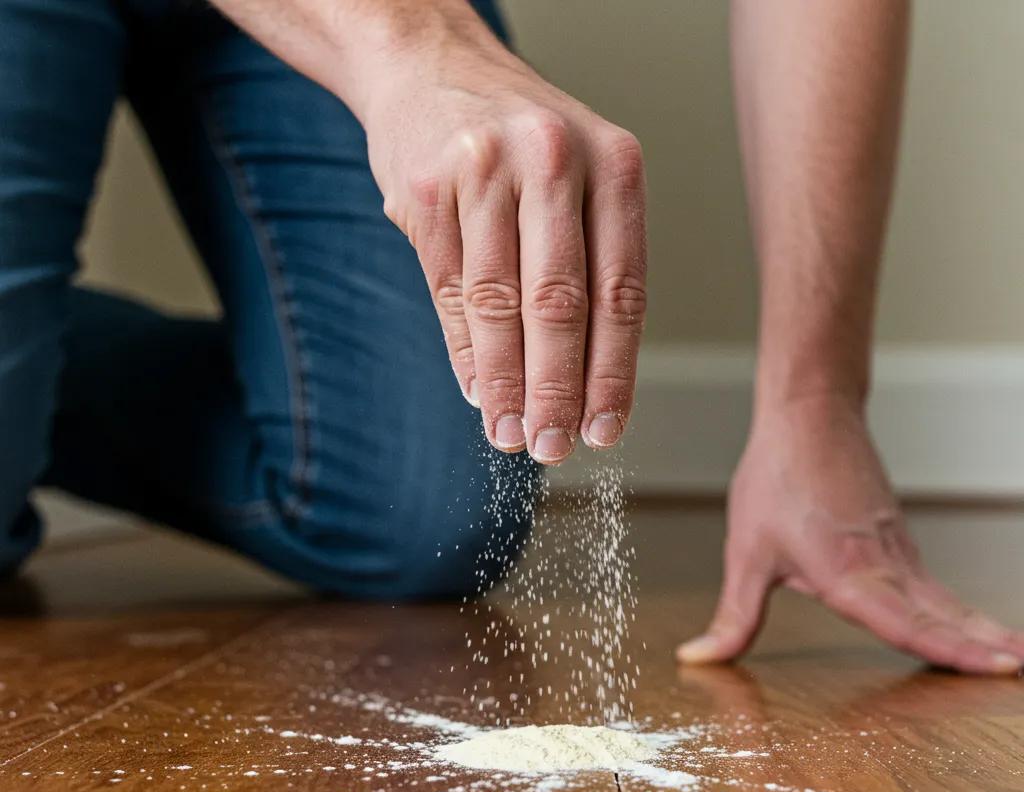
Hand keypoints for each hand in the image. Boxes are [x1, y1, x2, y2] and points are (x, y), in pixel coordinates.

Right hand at [363, 24, 646, 463]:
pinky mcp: (426, 189)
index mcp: (613, 164)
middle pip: (559, 304)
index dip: (612, 373)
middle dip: (557, 391)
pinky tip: (478, 392)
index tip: (604, 431)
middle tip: (552, 448)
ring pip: (498, 306)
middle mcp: (554, 159)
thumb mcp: (578, 180)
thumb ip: (589, 265)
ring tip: (509, 437)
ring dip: (505, 385)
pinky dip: (464, 352)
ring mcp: (485, 170)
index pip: (621, 292)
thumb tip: (586, 385)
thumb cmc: (518, 142)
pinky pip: (449, 293)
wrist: (428, 65)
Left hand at [677, 397, 1023, 674]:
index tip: (996, 668)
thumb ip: (733, 616)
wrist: (808, 416)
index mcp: (847, 573)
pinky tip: (975, 626)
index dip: (950, 650)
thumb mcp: (746, 555)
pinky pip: (933, 584)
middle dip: (984, 648)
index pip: (906, 623)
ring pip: (944, 599)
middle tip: (1021, 673)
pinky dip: (961, 610)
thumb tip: (697, 658)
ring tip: (1017, 658)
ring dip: (982, 630)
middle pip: (942, 615)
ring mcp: (896, 551)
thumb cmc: (776, 480)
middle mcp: (883, 565)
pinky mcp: (896, 539)